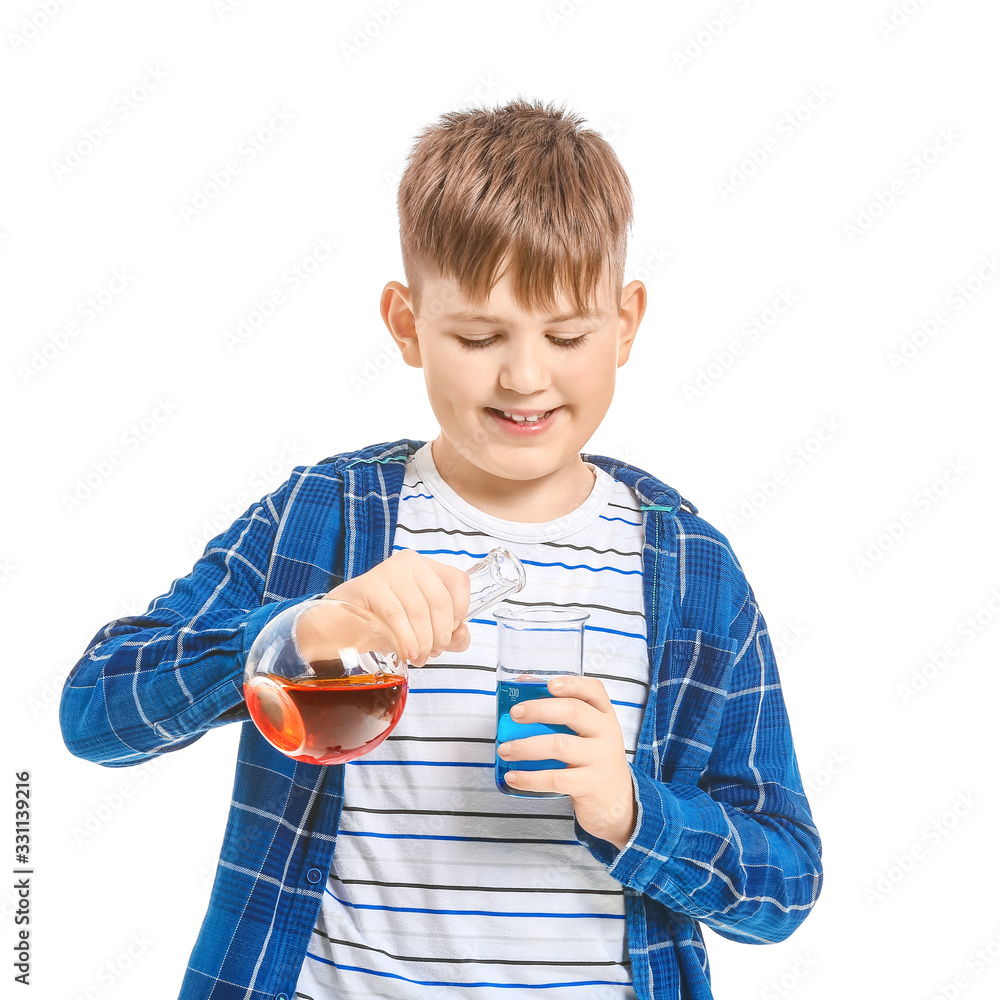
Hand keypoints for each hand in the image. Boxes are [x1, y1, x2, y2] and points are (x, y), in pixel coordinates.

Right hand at [322, 549, 471, 666]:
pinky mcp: (370, 584)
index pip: (459, 581)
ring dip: (423, 641)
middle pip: (440, 600)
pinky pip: (396, 615)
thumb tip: (463, 634)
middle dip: (440, 634)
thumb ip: (450, 635)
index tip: (451, 632)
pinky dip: (406, 639)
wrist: (342, 626)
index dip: (460, 611)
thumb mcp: (423, 630)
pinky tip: (406, 653)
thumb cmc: (385, 623)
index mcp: (428, 567)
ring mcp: (389, 571)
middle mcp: (410, 563)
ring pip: (419, 610)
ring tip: (418, 657)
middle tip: (432, 653)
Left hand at [497, 676, 636, 849]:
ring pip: (560, 745)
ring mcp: (601, 759)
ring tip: (505, 749)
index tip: (549, 684)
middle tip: (515, 714)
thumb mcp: (587, 733)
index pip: (594, 690)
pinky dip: (529, 777)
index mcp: (604, 716)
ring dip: (526, 746)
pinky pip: (555, 778)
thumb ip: (559, 710)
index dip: (571, 683)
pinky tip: (513, 777)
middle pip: (574, 712)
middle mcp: (607, 734)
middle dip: (539, 710)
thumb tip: (524, 684)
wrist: (617, 802)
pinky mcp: (590, 785)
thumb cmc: (593, 760)